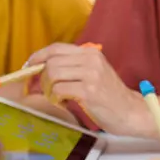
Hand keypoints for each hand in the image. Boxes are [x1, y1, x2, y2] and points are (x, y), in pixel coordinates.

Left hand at [25, 43, 145, 135]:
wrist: (131, 112)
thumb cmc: (110, 96)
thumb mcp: (95, 73)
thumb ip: (73, 66)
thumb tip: (41, 67)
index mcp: (91, 53)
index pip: (56, 48)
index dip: (38, 56)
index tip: (29, 66)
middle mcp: (91, 60)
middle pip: (51, 61)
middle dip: (42, 77)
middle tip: (45, 90)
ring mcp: (90, 75)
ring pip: (52, 74)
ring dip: (48, 89)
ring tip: (58, 98)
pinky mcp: (88, 91)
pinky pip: (58, 90)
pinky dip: (56, 98)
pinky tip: (66, 103)